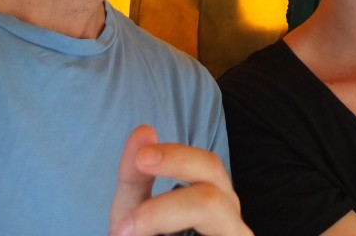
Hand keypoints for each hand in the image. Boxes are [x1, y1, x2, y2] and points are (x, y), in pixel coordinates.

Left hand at [109, 125, 252, 235]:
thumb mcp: (135, 216)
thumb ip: (136, 180)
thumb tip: (143, 130)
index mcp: (213, 199)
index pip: (205, 165)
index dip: (176, 155)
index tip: (141, 157)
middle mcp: (229, 220)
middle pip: (218, 179)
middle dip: (177, 171)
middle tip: (138, 171)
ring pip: (218, 209)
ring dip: (166, 212)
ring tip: (125, 231)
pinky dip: (176, 235)